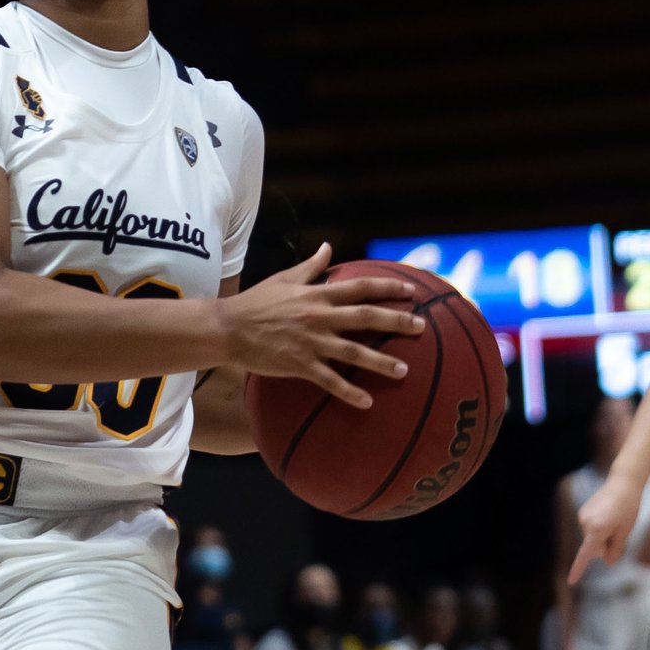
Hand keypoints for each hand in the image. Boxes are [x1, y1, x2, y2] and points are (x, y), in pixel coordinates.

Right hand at [227, 245, 424, 411]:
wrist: (227, 328)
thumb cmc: (255, 302)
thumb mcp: (284, 279)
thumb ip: (311, 266)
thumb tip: (328, 247)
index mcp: (316, 294)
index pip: (360, 287)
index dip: (387, 287)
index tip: (411, 289)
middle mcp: (318, 316)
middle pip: (366, 317)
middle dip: (397, 321)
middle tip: (421, 327)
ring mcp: (310, 342)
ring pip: (354, 352)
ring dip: (381, 362)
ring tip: (405, 370)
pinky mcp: (299, 365)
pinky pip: (330, 381)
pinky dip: (349, 392)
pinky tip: (368, 402)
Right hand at [570, 472, 641, 581]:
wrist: (623, 483)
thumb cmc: (628, 507)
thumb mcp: (626, 531)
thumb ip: (616, 548)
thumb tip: (608, 562)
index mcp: (596, 530)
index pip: (585, 554)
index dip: (578, 570)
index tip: (571, 582)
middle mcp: (585, 524)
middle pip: (593, 547)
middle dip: (605, 546)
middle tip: (619, 531)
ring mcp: (582, 517)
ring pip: (592, 538)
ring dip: (603, 536)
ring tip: (615, 520)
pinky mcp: (583, 512)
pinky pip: (590, 528)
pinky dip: (598, 528)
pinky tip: (608, 516)